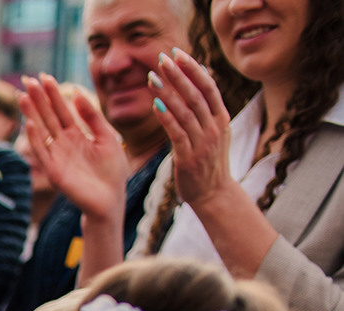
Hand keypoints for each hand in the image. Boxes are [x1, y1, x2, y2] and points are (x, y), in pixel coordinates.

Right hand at [19, 74, 130, 222]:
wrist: (111, 199)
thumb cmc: (112, 170)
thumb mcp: (107, 136)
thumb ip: (93, 117)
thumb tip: (77, 94)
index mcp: (76, 134)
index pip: (61, 110)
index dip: (53, 94)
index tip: (44, 76)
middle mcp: (62, 143)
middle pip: (48, 116)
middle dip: (38, 99)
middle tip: (27, 79)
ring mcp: (56, 156)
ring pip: (41, 130)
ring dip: (31, 113)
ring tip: (23, 95)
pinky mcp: (54, 171)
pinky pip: (42, 152)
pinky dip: (35, 138)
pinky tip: (30, 123)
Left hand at [150, 48, 237, 210]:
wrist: (214, 194)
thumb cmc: (209, 162)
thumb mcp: (213, 133)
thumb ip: (206, 111)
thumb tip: (197, 83)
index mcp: (221, 118)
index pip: (208, 86)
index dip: (192, 68)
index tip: (177, 52)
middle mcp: (214, 127)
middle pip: (196, 94)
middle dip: (178, 74)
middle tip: (162, 57)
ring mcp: (203, 142)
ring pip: (185, 111)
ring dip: (168, 92)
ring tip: (152, 76)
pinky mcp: (189, 157)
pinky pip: (176, 133)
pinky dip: (167, 118)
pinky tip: (155, 105)